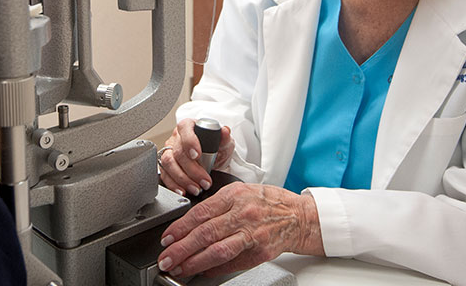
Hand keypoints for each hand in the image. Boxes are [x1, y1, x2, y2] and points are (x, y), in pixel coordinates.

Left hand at [157, 182, 323, 277]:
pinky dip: (216, 269)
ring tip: (180, 268)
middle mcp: (243, 213)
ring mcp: (253, 234)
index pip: (201, 212)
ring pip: (217, 250)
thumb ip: (218, 205)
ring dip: (195, 262)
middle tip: (166, 258)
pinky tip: (203, 272)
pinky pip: (233, 262)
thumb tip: (191, 224)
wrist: (299, 216)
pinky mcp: (260, 252)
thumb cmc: (269, 202)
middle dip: (181, 248)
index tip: (167, 238)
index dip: (180, 227)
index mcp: (235, 195)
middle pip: (205, 233)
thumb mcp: (242, 192)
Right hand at [158, 118, 233, 196]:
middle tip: (204, 180)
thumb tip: (225, 131)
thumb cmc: (215, 148)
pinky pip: (165, 175)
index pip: (184, 128)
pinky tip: (183, 190)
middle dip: (191, 169)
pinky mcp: (165, 166)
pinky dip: (173, 185)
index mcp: (189, 126)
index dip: (189, 142)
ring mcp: (169, 151)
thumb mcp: (223, 142)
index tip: (197, 155)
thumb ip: (224, 137)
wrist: (212, 161)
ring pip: (168, 163)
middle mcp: (176, 138)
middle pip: (177, 151)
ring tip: (196, 188)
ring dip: (183, 179)